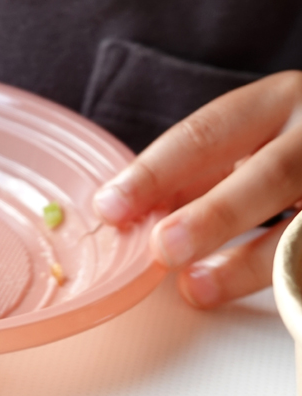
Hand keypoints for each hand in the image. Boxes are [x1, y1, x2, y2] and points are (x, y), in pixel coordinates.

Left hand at [93, 70, 301, 307]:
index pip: (206, 134)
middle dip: (212, 216)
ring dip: (249, 263)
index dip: (155, 172)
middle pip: (269, 175)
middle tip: (161, 248)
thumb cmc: (294, 143)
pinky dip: (289, 278)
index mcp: (276, 102)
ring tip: (196, 287)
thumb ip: (199, 171)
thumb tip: (129, 211)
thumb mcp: (251, 138)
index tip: (111, 206)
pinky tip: (267, 293)